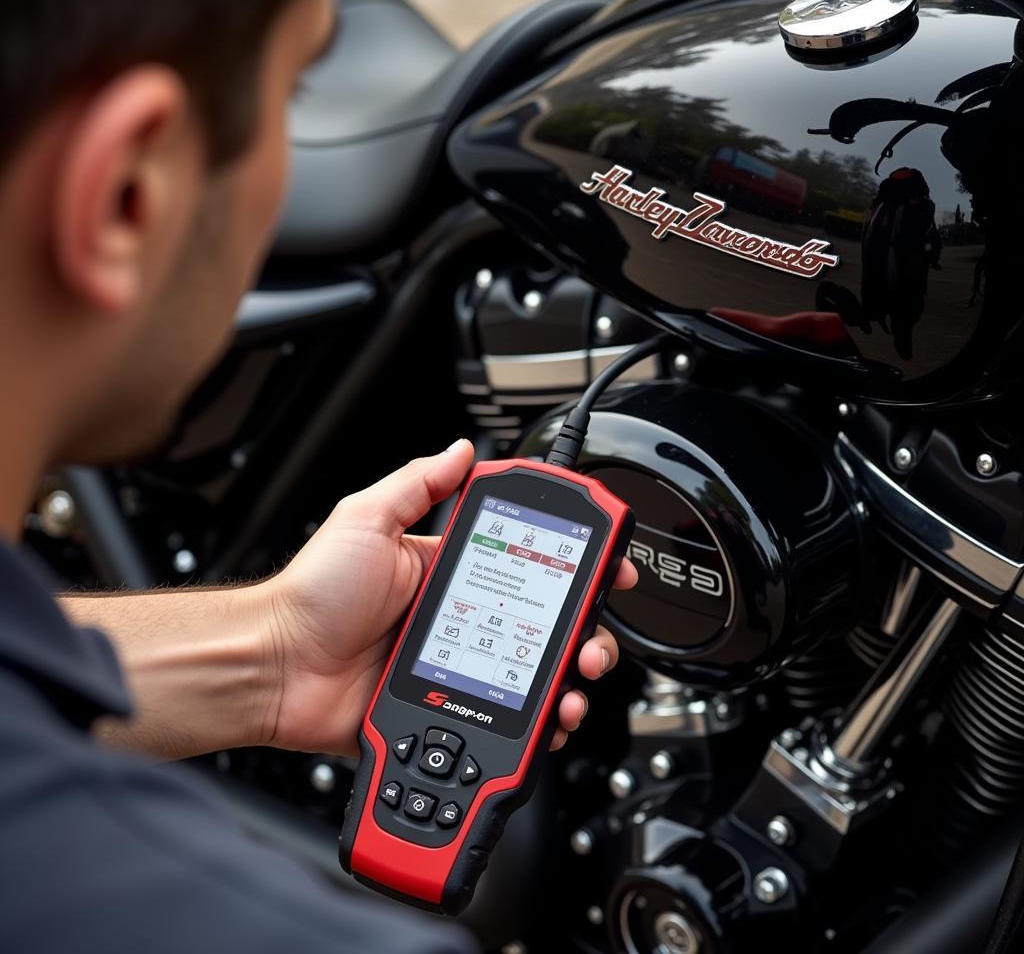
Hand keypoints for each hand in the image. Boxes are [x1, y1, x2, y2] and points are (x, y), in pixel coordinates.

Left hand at [255, 440, 636, 756]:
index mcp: (447, 573)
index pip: (526, 565)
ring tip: (575, 681)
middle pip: (543, 626)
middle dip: (584, 630)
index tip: (604, 566)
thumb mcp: (366, 520)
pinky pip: (505, 723)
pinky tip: (547, 720)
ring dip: (568, 679)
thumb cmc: (312, 594)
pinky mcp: (447, 711)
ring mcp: (457, 670)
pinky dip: (536, 727)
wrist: (276, 667)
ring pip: (533, 677)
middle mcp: (461, 621)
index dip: (571, 567)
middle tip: (591, 636)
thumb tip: (461, 451)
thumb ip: (417, 483)